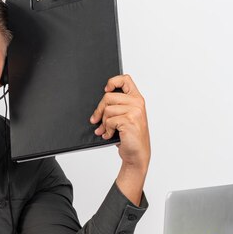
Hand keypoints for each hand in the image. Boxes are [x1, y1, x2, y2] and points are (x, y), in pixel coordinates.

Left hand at [90, 74, 149, 204]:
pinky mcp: (129, 121)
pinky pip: (109, 121)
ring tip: (104, 130)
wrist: (137, 154)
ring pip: (107, 110)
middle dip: (99, 110)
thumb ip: (117, 107)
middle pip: (108, 97)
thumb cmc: (130, 136)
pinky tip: (108, 135)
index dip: (113, 81)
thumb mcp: (125, 117)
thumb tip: (98, 104)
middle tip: (95, 120)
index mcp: (137, 99)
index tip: (105, 90)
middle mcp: (137, 103)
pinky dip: (106, 130)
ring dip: (102, 123)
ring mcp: (135, 112)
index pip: (125, 79)